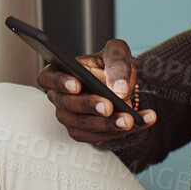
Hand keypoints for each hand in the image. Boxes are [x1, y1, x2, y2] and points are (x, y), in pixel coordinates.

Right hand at [37, 38, 155, 143]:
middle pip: (67, 106)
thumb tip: (117, 87)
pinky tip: (142, 121)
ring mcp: (71, 118)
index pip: (48, 78)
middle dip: (89, 106)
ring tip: (129, 119)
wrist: (124, 86)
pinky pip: (101, 136)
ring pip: (84, 125)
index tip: (76, 84)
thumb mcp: (117, 53)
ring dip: (108, 124)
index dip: (59, 82)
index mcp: (60, 73)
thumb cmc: (112, 66)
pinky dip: (123, 131)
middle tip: (108, 106)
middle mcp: (61, 98)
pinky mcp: (86, 134)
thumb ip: (117, 63)